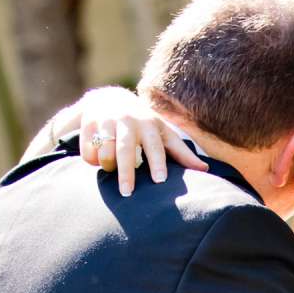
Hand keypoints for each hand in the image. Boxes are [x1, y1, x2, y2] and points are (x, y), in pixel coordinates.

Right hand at [60, 86, 207, 197]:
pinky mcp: (88, 124)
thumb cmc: (144, 124)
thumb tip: (205, 170)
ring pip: (105, 151)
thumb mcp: (163, 133)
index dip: (158, 162)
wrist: (108, 99)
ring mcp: (106, 120)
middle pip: (126, 150)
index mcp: (150, 124)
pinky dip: (92, 159)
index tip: (161, 180)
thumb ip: (181, 152)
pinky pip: (89, 151)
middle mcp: (128, 120)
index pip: (155, 146)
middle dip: (126, 172)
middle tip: (128, 193)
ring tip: (110, 169)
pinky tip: (97, 158)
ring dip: (107, 165)